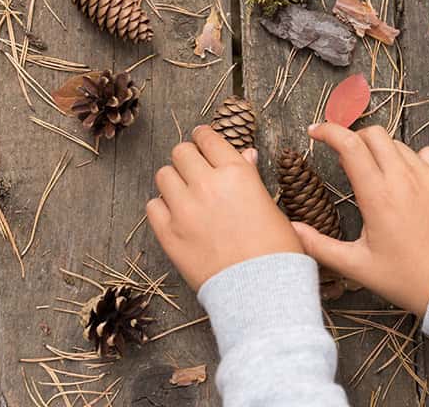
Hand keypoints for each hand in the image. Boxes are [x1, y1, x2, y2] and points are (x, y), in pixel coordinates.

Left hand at [147, 126, 302, 289]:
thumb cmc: (276, 252)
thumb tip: (244, 155)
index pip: (208, 139)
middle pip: (182, 152)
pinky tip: (175, 215)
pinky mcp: (169, 234)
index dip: (204, 138)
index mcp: (236, 173)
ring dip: (174, 180)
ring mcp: (184, 209)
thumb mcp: (271, 206)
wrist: (260, 292)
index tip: (202, 141)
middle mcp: (207, 185)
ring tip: (184, 193)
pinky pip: (152, 206)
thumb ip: (251, 178)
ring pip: (164, 175)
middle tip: (193, 169)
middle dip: (188, 158)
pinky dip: (162, 207)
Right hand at [295, 123, 428, 314]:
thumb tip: (292, 230)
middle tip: (346, 156)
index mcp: (378, 195)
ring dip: (381, 151)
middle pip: (373, 134)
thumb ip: (320, 246)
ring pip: (399, 144)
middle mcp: (404, 178)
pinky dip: (412, 158)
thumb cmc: (406, 278)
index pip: (349, 145)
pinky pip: (427, 154)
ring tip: (376, 173)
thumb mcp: (358, 266)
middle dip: (354, 138)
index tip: (315, 132)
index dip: (328, 131)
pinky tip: (408, 178)